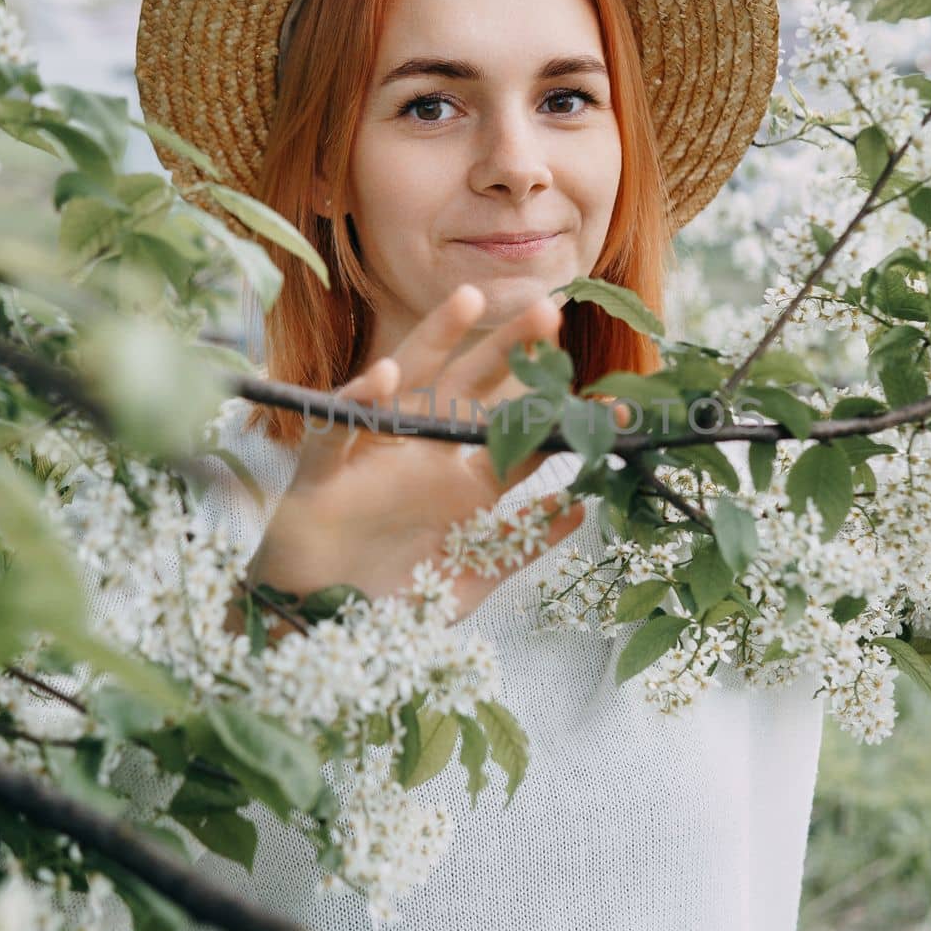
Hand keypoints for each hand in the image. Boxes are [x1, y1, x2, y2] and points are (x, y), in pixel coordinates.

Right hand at [247, 283, 627, 618]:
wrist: (319, 631)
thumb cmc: (391, 603)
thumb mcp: (469, 578)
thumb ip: (519, 543)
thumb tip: (580, 508)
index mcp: (461, 485)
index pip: (516, 437)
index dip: (557, 416)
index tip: (611, 402)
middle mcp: (423, 459)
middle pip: (469, 390)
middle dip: (506, 351)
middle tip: (549, 310)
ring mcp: (374, 459)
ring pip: (404, 385)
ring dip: (433, 341)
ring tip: (469, 300)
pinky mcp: (323, 475)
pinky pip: (338, 432)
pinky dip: (357, 404)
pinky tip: (382, 377)